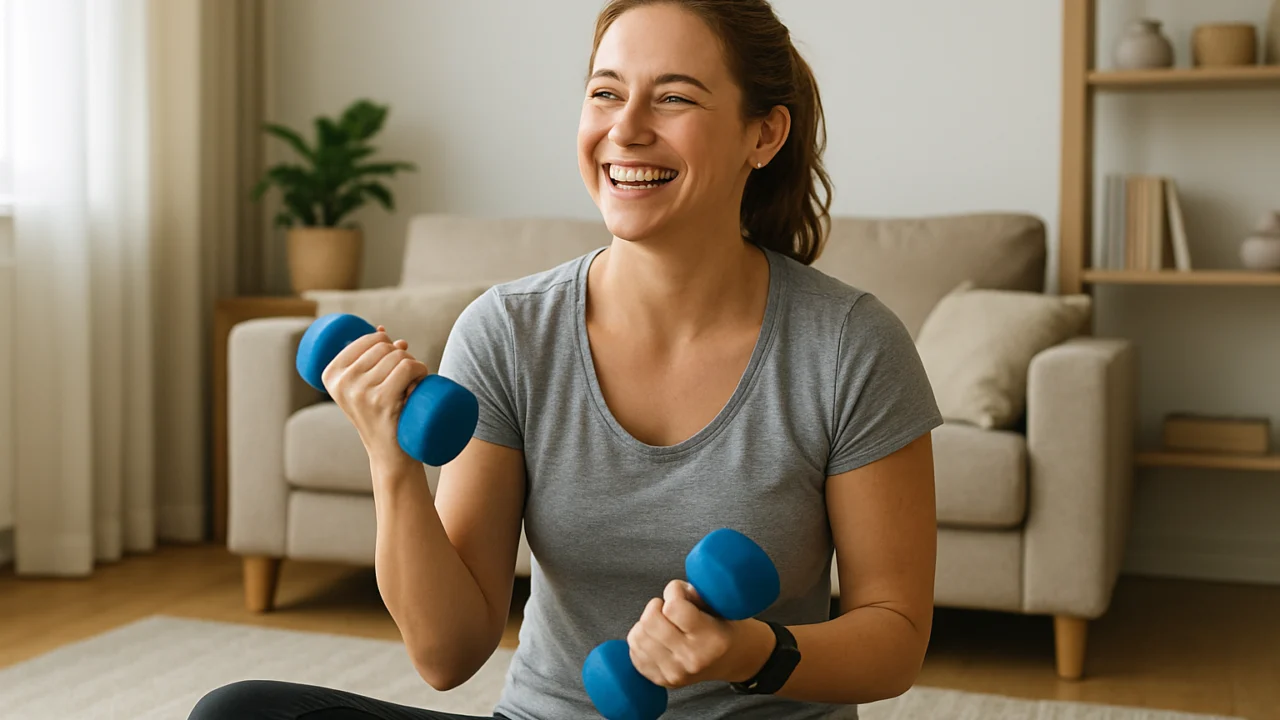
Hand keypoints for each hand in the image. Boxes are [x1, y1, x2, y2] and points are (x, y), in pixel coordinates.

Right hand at [321, 324, 430, 472]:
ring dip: (415, 365)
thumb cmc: (381, 416)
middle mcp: (342, 382)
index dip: (389, 344)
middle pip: (385, 346)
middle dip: (403, 355)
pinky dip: (421, 369)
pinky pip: (408, 368)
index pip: (370, 339)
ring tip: (414, 383)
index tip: (393, 363)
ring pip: (399, 356)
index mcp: (331, 375)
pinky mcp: (381, 401)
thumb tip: (382, 330)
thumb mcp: (365, 387)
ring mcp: (361, 392)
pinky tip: (422, 380)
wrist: (389, 453)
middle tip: (408, 377)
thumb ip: (369, 357)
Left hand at [626, 580, 774, 688]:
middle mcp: (692, 659)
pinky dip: (642, 639)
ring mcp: (675, 673)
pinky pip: (634, 652)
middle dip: (657, 606)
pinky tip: (657, 637)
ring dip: (647, 622)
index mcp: (711, 639)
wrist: (734, 660)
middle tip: (670, 608)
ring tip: (664, 622)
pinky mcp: (661, 680)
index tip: (680, 592)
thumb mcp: (721, 606)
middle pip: (650, 621)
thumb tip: (672, 591)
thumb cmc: (726, 628)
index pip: (673, 607)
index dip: (674, 591)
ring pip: (638, 636)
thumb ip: (696, 595)